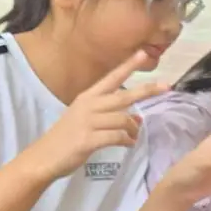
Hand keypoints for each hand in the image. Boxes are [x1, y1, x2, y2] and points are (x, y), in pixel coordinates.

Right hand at [22, 51, 164, 180]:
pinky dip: (127, 140)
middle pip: (124, 96)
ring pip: (124, 119)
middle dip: (147, 90)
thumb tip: (138, 119)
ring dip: (134, 128)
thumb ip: (110, 116)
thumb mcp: (86, 120)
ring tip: (134, 136)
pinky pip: (117, 136)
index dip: (128, 66)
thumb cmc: (66, 138)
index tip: (144, 53)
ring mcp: (88, 122)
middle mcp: (89, 105)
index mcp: (87, 97)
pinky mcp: (89, 139)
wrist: (44, 157)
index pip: (112, 78)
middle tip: (166, 87)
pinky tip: (128, 144)